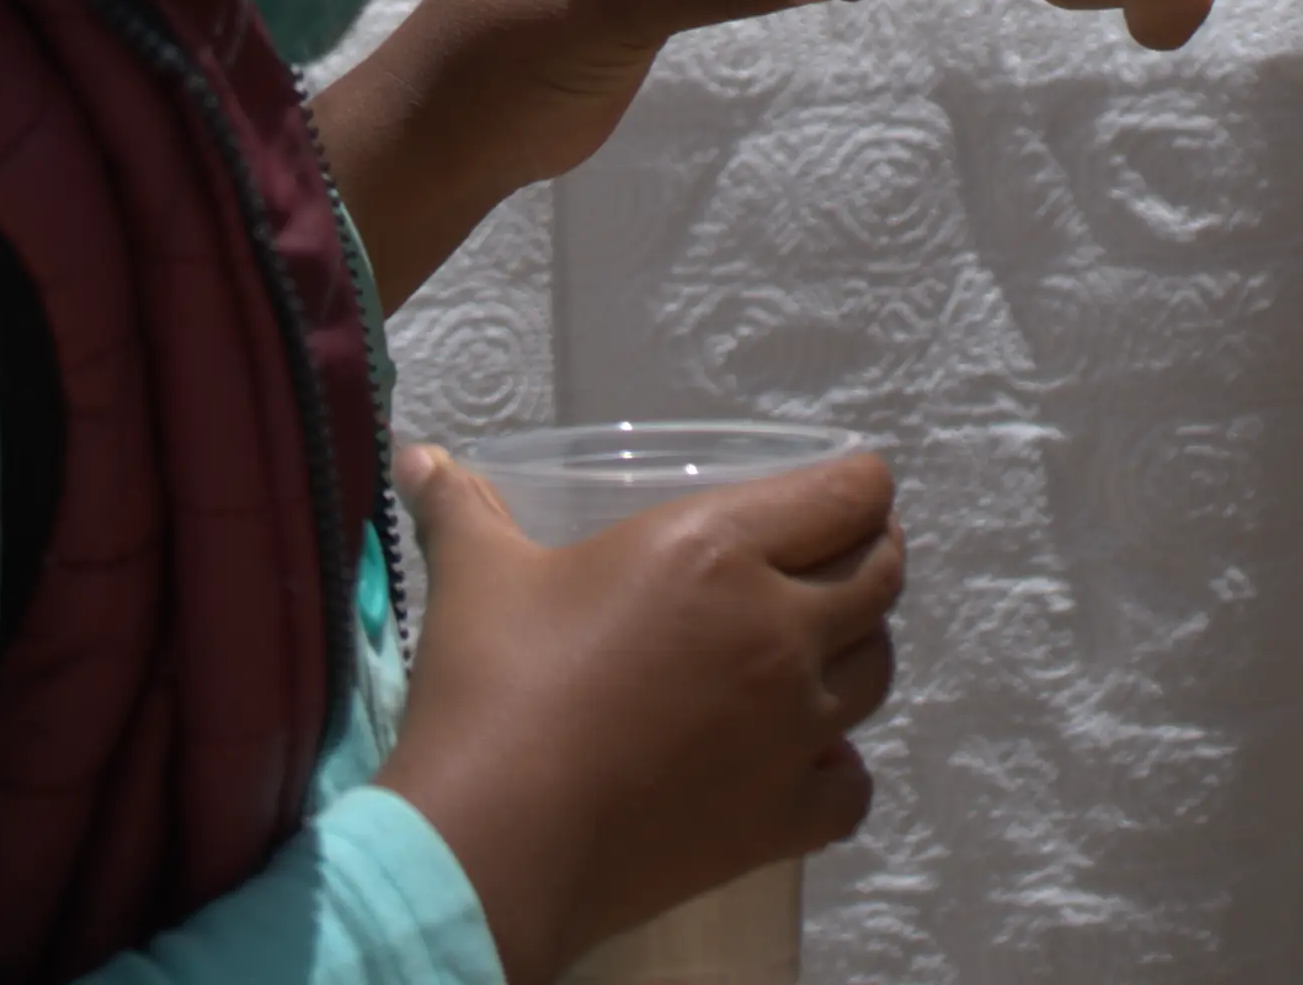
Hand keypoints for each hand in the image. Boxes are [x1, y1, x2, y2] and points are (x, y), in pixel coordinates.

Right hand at [378, 437, 894, 976]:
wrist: (494, 842)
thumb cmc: (492, 688)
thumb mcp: (478, 575)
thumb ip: (462, 506)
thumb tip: (420, 458)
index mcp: (720, 549)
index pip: (851, 496)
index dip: (861, 485)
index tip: (847, 488)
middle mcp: (777, 632)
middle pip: (882, 578)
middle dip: (871, 556)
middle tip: (835, 559)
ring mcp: (790, 731)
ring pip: (876, 674)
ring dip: (857, 652)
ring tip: (816, 650)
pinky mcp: (781, 817)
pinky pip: (853, 787)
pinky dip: (840, 769)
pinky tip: (805, 760)